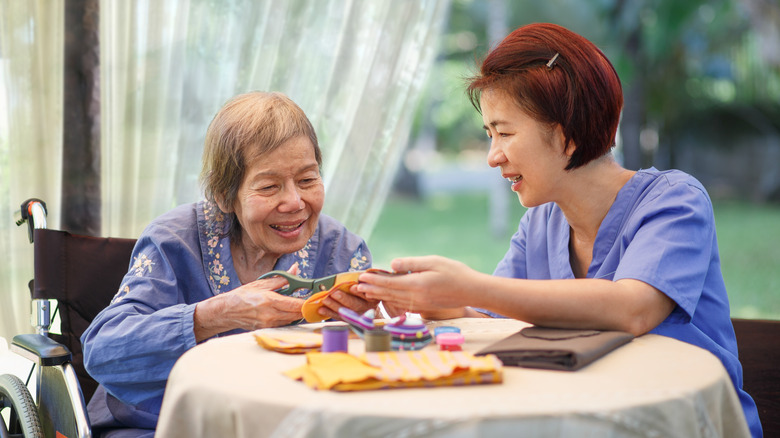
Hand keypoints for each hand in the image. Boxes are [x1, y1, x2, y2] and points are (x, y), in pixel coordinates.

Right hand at [194, 269, 303, 341]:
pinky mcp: (267, 328)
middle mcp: (270, 314)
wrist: (227, 311)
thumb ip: (281, 278)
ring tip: (303, 305)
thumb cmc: (243, 295)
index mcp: (270, 301)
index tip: (316, 299)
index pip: (295, 305)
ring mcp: (269, 324)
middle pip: (297, 314)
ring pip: (292, 320)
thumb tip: (296, 269)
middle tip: (313, 301)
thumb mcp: (262, 283)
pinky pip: (284, 324)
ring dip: (299, 313)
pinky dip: (290, 318)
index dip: (308, 303)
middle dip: (306, 308)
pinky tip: (290, 311)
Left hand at [317, 288, 379, 320]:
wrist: (370, 311)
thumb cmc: (366, 293)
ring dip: (333, 305)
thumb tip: (355, 276)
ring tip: (324, 300)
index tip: (353, 287)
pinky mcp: (349, 321)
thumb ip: (363, 283)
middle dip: (343, 298)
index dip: (359, 292)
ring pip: (345, 312)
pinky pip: (338, 317)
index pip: (366, 295)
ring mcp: (357, 316)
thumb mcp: (369, 287)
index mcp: (372, 299)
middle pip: (355, 304)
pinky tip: (321, 309)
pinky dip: (329, 313)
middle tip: (333, 293)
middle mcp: (366, 308)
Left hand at [356, 256, 474, 318]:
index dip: (374, 279)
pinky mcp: (424, 307)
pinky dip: (390, 301)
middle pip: (388, 293)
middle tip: (356, 286)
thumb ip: (411, 263)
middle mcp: (416, 297)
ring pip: (393, 300)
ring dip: (378, 296)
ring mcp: (419, 304)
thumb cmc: (455, 272)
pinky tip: (384, 298)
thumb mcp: (433, 261)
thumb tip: (392, 264)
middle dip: (371, 289)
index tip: (361, 276)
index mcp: (417, 284)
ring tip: (365, 292)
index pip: (390, 282)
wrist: (472, 290)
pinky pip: (402, 305)